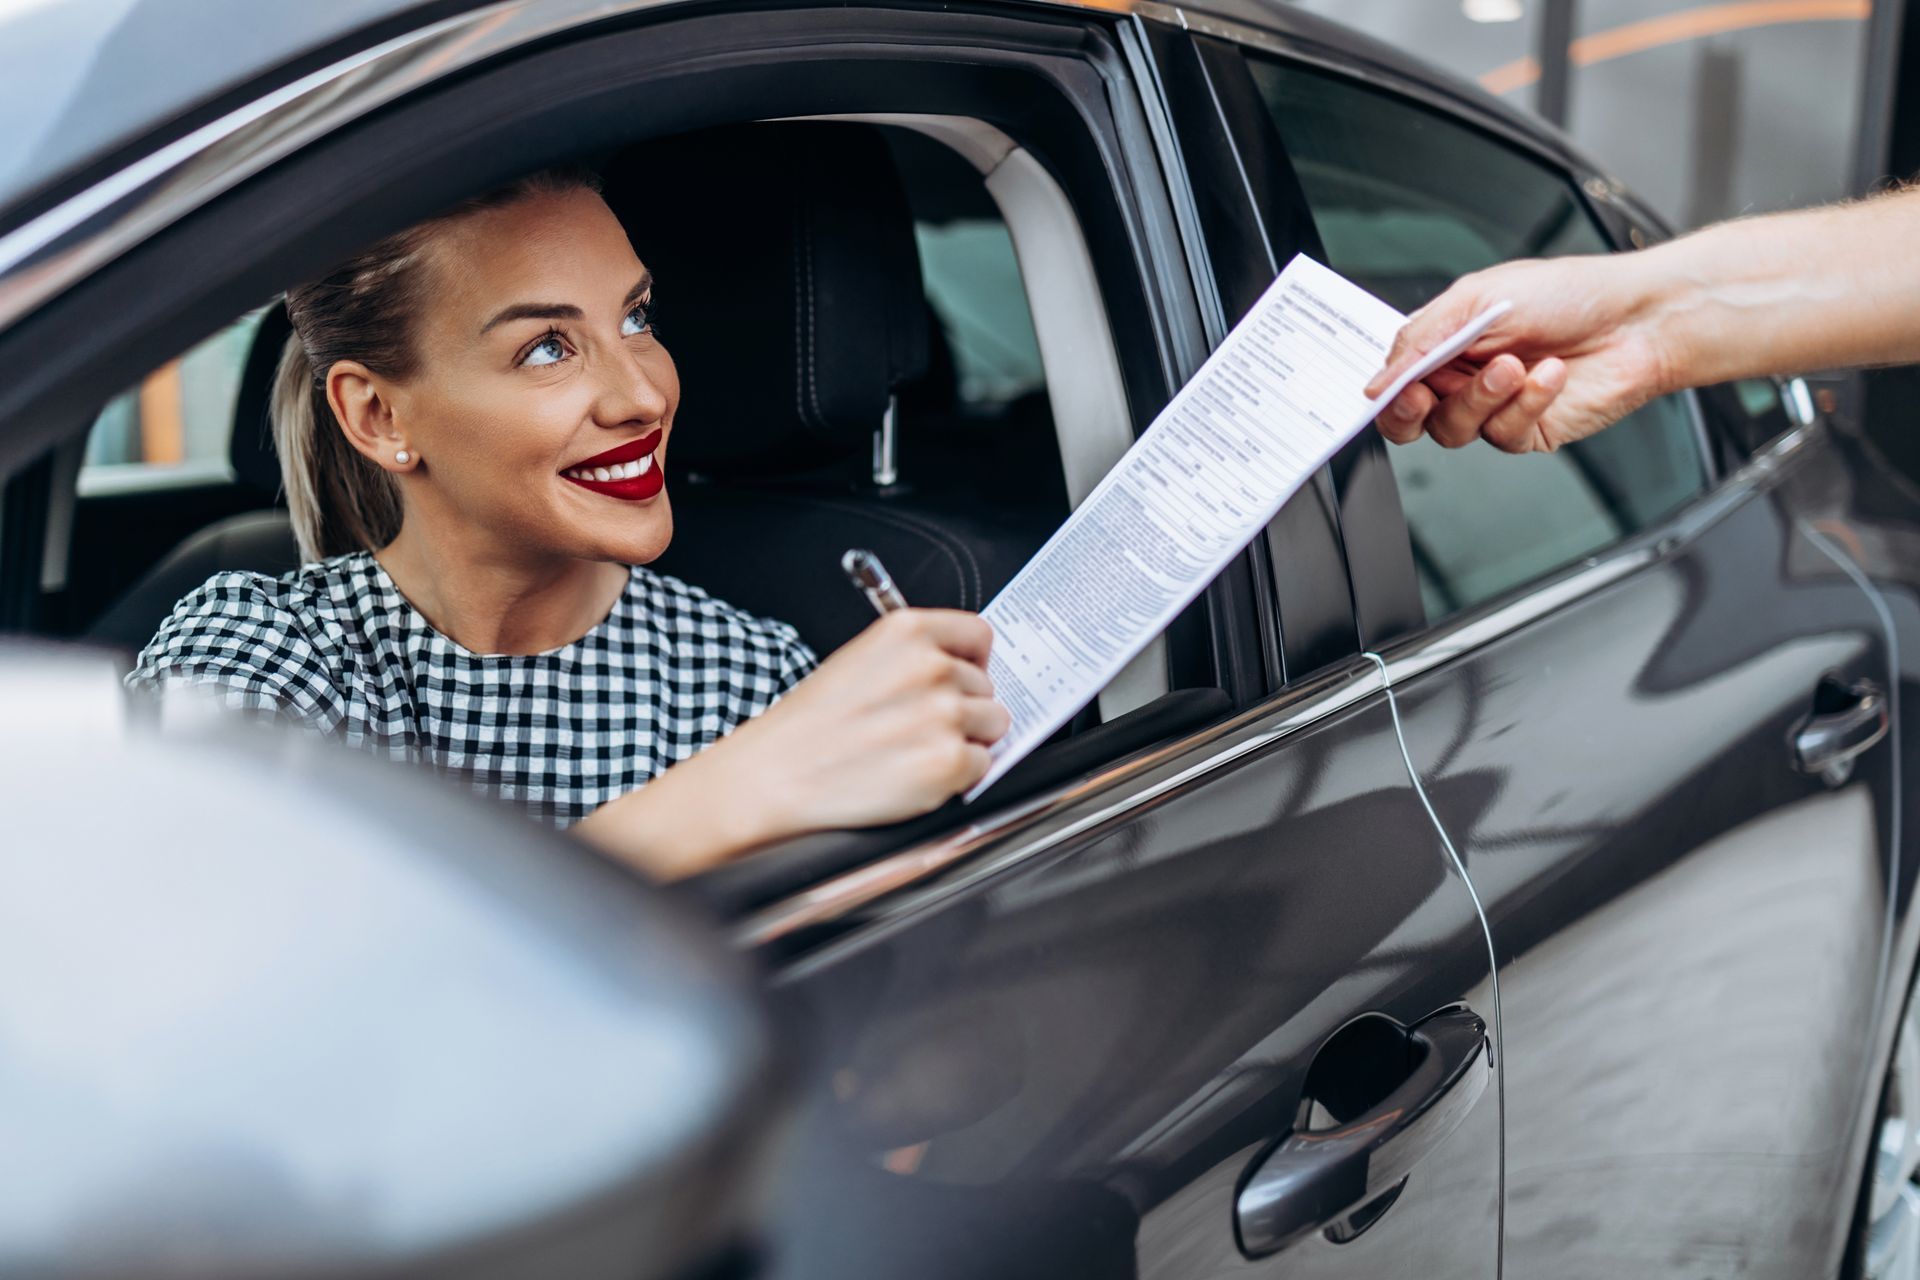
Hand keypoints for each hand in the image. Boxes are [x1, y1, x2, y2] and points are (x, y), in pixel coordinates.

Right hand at [704, 608, 1009, 837]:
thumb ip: (916, 656)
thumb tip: (962, 671)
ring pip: (993, 725)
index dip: (973, 661)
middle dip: (964, 709)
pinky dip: (958, 777)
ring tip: (915, 750)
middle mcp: (931, 666)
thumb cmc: (810, 725)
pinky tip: (916, 774)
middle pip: (987, 685)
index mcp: (908, 631)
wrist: (777, 775)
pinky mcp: (948, 761)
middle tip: (918, 728)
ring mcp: (944, 714)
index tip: (963, 678)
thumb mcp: (861, 659)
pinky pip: (982, 767)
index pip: (978, 634)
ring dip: (965, 741)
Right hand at [1365, 253, 1675, 453]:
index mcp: (1445, 340)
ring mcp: (1494, 406)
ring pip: (1453, 430)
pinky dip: (1525, 403)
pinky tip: (1550, 375)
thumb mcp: (1478, 299)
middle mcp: (1464, 376)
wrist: (1638, 319)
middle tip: (1424, 396)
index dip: (1387, 393)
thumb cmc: (1569, 294)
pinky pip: (1502, 434)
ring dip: (1480, 398)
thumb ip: (1420, 341)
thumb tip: (1376, 383)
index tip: (1397, 389)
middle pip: (1411, 418)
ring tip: (1514, 366)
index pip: (1394, 380)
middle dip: (1413, 410)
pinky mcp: (1527, 430)